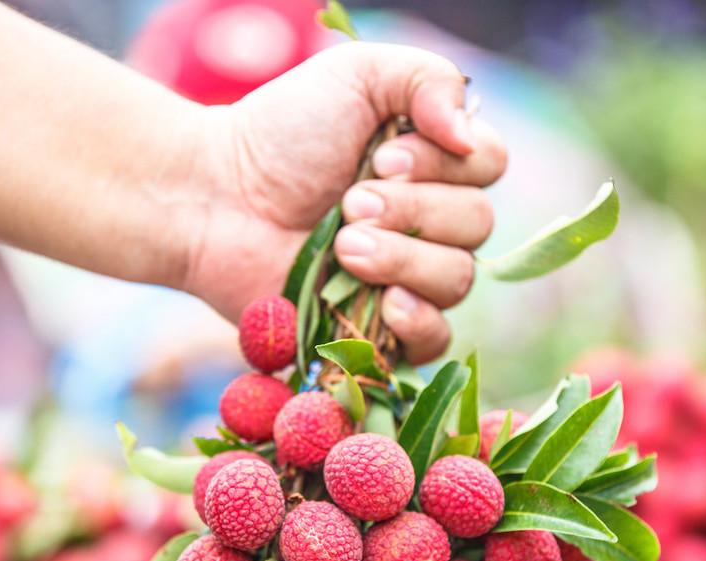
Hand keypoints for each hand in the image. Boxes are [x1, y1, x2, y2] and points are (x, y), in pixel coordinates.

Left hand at [183, 42, 506, 363]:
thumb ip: (427, 78)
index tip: (380, 158)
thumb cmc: (280, 133)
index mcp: (435, 160)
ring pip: (456, 279)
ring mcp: (409, 277)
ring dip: (401, 258)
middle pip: (477, 224)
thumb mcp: (356, 74)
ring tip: (342, 247)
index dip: (445, 164)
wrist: (216, 199)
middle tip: (348, 203)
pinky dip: (418, 321)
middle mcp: (432, 219)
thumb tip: (468, 133)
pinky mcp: (381, 329)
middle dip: (412, 210)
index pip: (489, 164)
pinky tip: (385, 304)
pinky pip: (435, 340)